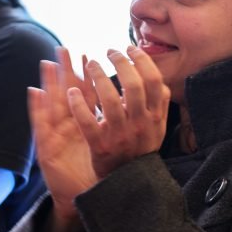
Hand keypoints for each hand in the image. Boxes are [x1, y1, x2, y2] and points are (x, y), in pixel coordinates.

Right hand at [29, 58, 98, 221]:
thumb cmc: (97, 170)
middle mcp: (70, 128)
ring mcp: (58, 137)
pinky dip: (36, 108)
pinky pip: (41, 125)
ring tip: (46, 63)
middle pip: (67, 94)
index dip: (87, 76)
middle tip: (63, 49)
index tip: (87, 56)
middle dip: (66, 71)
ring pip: (53, 104)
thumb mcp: (106, 145)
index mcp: (86, 125)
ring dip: (49, 83)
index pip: (87, 96)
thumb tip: (126, 102)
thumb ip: (111, 124)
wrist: (82, 198)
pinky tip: (34, 91)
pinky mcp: (47, 150)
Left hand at [68, 46, 170, 179]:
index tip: (130, 48)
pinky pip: (88, 123)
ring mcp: (120, 136)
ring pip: (110, 100)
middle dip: (121, 63)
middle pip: (134, 85)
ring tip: (91, 63)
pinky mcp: (101, 147)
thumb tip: (156, 77)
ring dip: (98, 77)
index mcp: (155, 117)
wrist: (130, 183)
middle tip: (109, 51)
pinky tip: (72, 91)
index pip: (154, 80)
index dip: (142, 61)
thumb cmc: (141, 149)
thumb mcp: (157, 127)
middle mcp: (140, 124)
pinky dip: (79, 105)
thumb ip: (159, 104)